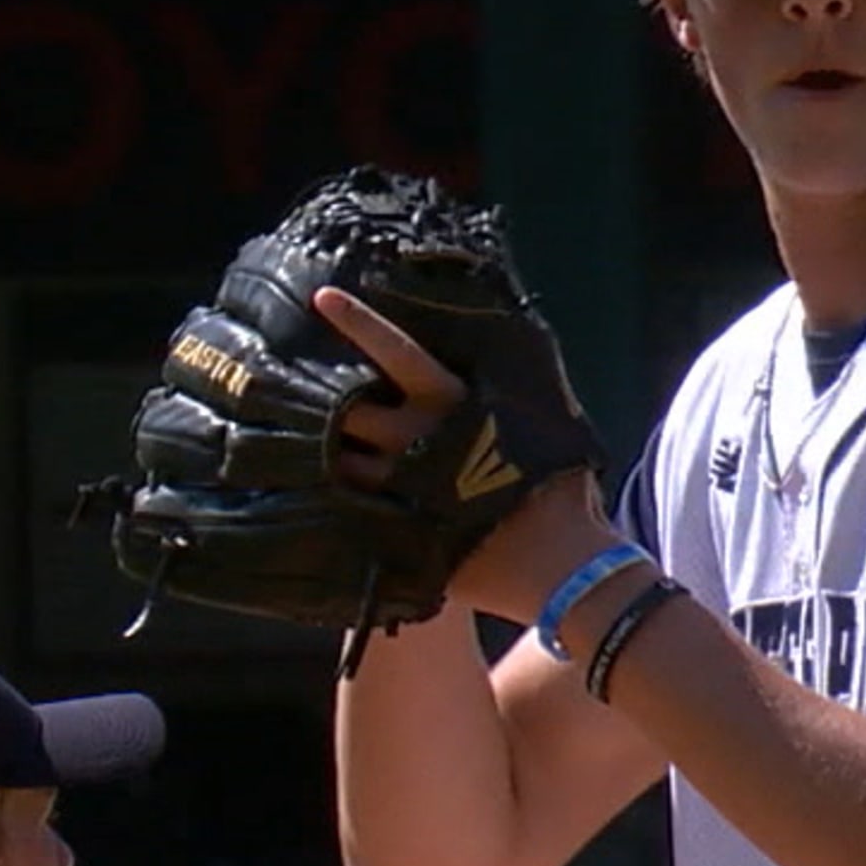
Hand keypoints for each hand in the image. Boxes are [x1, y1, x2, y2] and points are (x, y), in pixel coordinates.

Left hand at [313, 285, 613, 618]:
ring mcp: (401, 489)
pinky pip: (347, 510)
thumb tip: (501, 360)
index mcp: (455, 406)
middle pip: (349, 408)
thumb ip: (511, 396)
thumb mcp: (546, 428)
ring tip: (303, 445)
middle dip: (328, 401)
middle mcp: (419, 441)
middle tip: (306, 392)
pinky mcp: (395, 534)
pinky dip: (336, 499)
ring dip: (323, 453)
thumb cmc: (561, 495)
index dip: (360, 323)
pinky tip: (321, 498)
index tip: (323, 296)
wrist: (563, 568)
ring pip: (339, 461)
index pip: (399, 353)